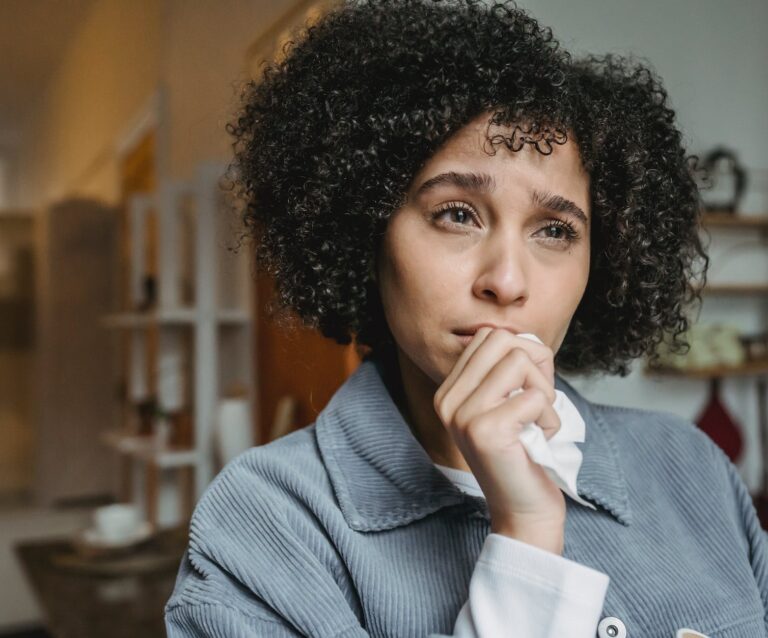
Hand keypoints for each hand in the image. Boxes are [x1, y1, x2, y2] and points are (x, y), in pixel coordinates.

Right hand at [433, 327, 565, 552]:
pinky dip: (550, 418)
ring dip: (544, 393)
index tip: (527, 389)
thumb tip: (525, 338)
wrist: (523, 510)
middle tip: (538, 401)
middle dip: (535, 364)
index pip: (487, 336)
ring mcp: (462, 415)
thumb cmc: (525, 453)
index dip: (521, 353)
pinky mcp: (485, 431)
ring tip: (537, 423)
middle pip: (502, 340)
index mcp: (448, 391)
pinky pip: (535, 396)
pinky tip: (539, 440)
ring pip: (520, 361)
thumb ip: (508, 368)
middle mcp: (447, 401)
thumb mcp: (508, 403)